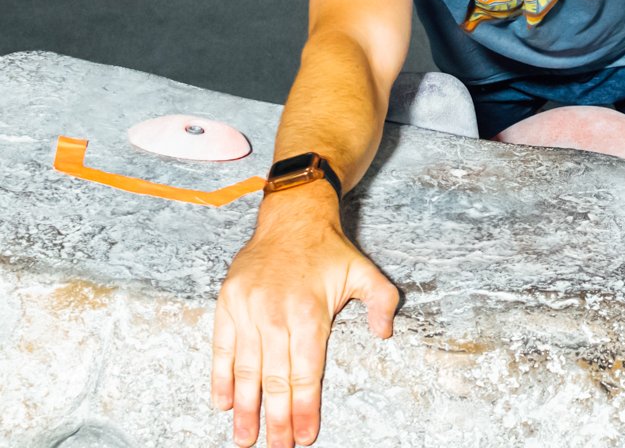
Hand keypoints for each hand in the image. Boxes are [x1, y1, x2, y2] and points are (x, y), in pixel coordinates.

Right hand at [212, 203, 400, 447]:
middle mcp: (275, 312)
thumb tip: (385, 333)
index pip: (306, 371)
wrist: (292, 217)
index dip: (305, 407)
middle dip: (276, 418)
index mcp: (309, 311)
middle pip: (275, 377)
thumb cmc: (328, 250)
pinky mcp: (227, 303)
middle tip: (278, 447)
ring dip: (246, 408)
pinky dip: (221, 378)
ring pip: (246, 369)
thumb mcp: (363, 270)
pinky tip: (224, 404)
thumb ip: (382, 300)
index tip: (306, 435)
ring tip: (246, 439)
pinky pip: (221, 348)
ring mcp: (248, 308)